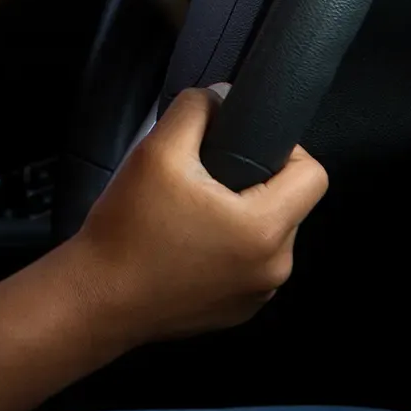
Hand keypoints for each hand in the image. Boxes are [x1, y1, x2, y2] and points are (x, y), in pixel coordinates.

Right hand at [66, 85, 327, 343]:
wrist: (96, 301)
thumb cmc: (127, 231)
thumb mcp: (157, 151)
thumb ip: (195, 110)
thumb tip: (219, 98)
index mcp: (265, 229)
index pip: (314, 175)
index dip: (284, 149)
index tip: (243, 149)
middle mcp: (273, 268)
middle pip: (289, 205)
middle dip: (254, 184)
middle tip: (205, 180)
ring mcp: (257, 295)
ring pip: (268, 236)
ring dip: (240, 218)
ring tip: (191, 213)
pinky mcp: (236, 312)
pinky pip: (248, 266)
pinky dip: (226, 250)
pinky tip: (186, 245)